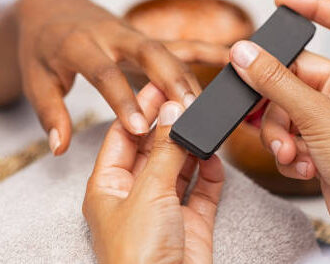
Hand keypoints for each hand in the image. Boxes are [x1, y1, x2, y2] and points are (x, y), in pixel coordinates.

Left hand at [15, 0, 228, 154]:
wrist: (53, 11)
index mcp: (80, 45)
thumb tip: (60, 146)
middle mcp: (111, 36)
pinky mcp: (145, 38)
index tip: (138, 127)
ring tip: (207, 104)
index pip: (105, 74)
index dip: (122, 100)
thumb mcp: (36, 80)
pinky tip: (226, 56)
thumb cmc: (44, 47)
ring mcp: (132, 34)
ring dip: (189, 76)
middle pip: (148, 53)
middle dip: (171, 81)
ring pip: (168, 51)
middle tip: (189, 109)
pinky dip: (203, 49)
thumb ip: (51, 113)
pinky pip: (177, 42)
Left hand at [83, 83, 223, 263]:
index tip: (157, 87)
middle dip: (168, 125)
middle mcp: (135, 193)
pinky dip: (208, 172)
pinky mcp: (190, 219)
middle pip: (153, 148)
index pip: (123, 136)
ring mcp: (164, 206)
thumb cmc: (139, 257)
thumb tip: (173, 111)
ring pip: (179, 165)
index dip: (138, 111)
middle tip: (185, 99)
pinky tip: (212, 158)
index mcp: (110, 186)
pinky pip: (201, 187)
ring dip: (190, 146)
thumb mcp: (149, 192)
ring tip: (201, 123)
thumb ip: (165, 150)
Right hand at [229, 0, 329, 221]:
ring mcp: (320, 118)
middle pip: (286, 81)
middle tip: (275, 122)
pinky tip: (299, 164)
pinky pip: (283, 133)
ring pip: (279, 111)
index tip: (284, 1)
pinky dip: (284, 150)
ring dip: (278, 135)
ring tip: (291, 154)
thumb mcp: (315, 117)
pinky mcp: (310, 141)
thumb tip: (245, 54)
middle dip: (275, 107)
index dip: (312, 8)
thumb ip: (275, 82)